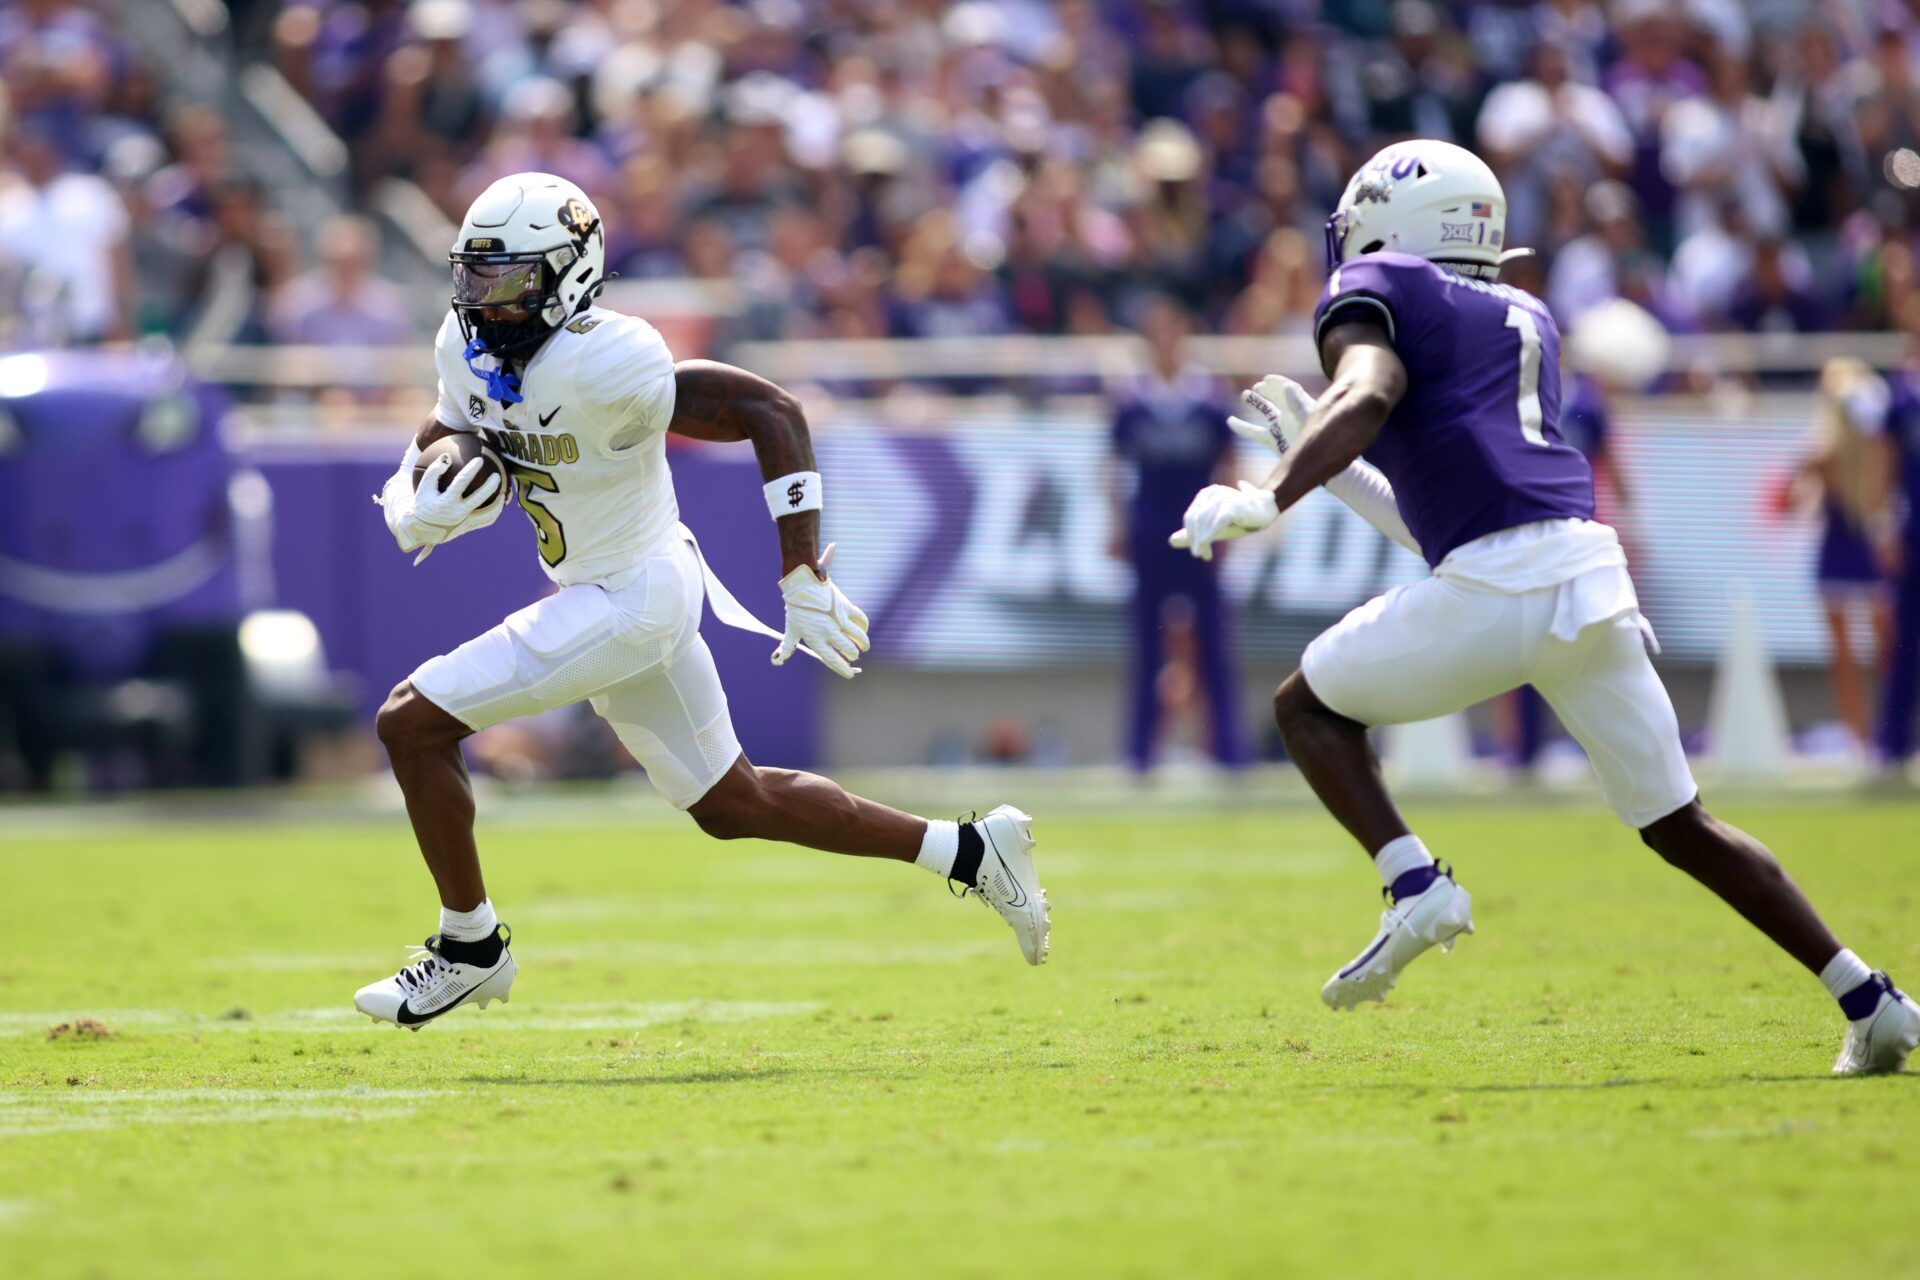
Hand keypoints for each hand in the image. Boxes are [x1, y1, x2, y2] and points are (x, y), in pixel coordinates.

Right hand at [382, 452, 502, 563]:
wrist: (421, 530)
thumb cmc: (423, 504)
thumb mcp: (424, 487)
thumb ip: (434, 471)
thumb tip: (447, 456)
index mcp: (446, 502)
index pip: (461, 483)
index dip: (471, 470)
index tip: (479, 460)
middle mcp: (457, 513)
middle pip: (479, 499)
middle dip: (491, 486)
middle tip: (497, 475)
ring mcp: (464, 523)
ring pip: (488, 514)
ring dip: (498, 504)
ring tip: (504, 493)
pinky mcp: (468, 528)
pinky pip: (486, 521)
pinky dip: (494, 513)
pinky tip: (498, 504)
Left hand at [773, 544, 870, 678]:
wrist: (802, 584)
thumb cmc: (796, 609)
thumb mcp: (791, 629)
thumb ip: (787, 647)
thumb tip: (777, 662)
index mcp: (815, 639)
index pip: (832, 660)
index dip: (843, 669)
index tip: (850, 675)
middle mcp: (828, 631)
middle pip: (848, 649)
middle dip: (853, 655)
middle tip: (854, 656)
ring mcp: (838, 619)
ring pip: (858, 636)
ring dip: (863, 643)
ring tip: (864, 647)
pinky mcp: (845, 607)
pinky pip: (860, 620)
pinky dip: (864, 626)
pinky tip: (863, 629)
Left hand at [1169, 481, 1278, 559]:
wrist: (1267, 511)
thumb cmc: (1240, 519)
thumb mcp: (1213, 528)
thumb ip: (1193, 534)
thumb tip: (1170, 541)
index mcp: (1205, 495)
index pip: (1190, 518)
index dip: (1190, 536)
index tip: (1198, 553)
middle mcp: (1213, 493)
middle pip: (1195, 519)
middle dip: (1195, 539)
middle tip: (1200, 555)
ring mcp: (1224, 496)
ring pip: (1204, 520)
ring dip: (1203, 540)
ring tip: (1205, 554)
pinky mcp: (1235, 503)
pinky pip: (1219, 519)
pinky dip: (1211, 533)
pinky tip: (1206, 544)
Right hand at [1227, 375, 1316, 455]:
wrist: (1315, 466)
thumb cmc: (1318, 443)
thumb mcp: (1309, 420)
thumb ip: (1299, 404)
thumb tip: (1286, 386)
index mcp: (1301, 407)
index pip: (1289, 389)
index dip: (1277, 383)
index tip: (1266, 379)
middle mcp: (1290, 415)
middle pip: (1275, 397)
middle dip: (1266, 390)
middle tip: (1256, 388)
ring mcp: (1280, 427)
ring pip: (1264, 411)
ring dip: (1254, 403)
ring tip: (1244, 396)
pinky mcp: (1273, 440)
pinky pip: (1256, 433)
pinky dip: (1243, 428)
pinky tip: (1230, 421)